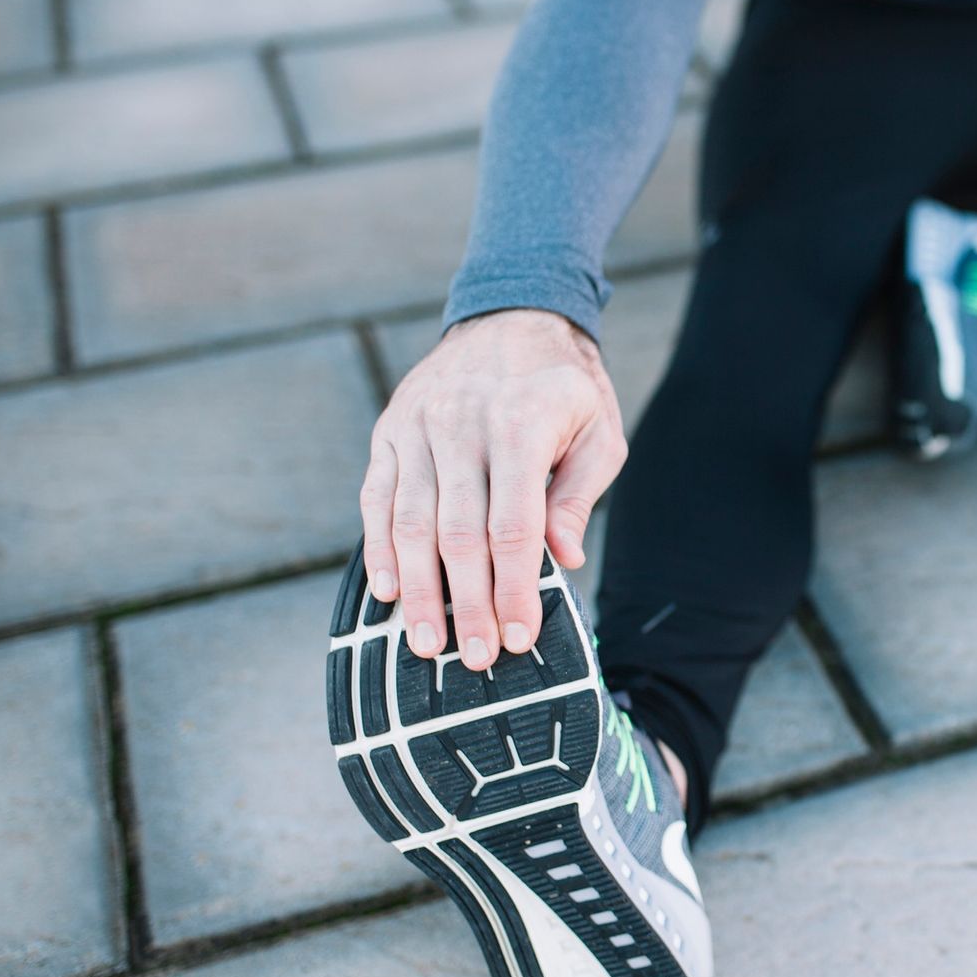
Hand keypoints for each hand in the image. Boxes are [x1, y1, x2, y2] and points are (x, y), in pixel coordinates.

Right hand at [358, 309, 625, 668]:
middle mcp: (463, 424)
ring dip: (419, 590)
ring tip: (428, 644)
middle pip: (460, 533)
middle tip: (478, 659)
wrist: (512, 317)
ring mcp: (419, 427)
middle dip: (468, 604)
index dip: (515, 588)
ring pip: (410, 522)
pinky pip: (378, 498)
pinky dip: (378, 548)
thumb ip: (578, 495)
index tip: (521, 636)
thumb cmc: (563, 388)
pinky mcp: (390, 431)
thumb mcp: (598, 432)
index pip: (515, 525)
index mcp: (523, 424)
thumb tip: (565, 560)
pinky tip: (388, 592)